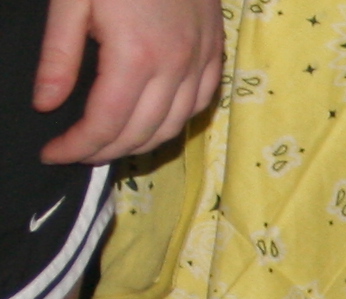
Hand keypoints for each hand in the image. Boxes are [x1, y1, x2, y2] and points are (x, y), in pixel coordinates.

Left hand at [36, 0, 217, 165]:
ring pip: (173, 126)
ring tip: (108, 143)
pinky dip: (173, 122)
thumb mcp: (70, 1)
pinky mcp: (214, 52)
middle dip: (104, 151)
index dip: (78, 146)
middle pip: (142, 133)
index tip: (53, 153)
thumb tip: (46, 105)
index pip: (107, 123)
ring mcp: (201, 61)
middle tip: (74, 152)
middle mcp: (176, 67)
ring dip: (139, 143)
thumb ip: (58, 56)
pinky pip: (200, 104)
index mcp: (136, 55)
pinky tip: (150, 121)